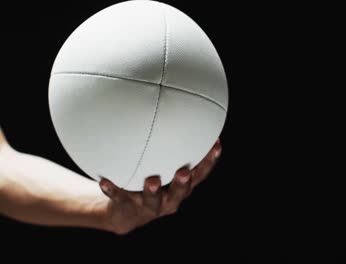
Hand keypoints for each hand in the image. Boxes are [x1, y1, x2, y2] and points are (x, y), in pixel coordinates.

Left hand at [98, 139, 221, 234]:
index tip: (216, 144)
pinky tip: (105, 181)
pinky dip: (113, 190)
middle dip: (184, 183)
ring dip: (153, 191)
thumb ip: (170, 146)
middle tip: (184, 172)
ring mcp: (149, 206)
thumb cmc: (150, 178)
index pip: (201, 174)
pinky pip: (120, 198)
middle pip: (181, 192)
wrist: (125, 212)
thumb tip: (175, 105)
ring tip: (152, 180)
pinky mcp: (128, 207)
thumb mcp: (162, 164)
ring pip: (153, 200)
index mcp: (182, 187)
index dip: (210, 160)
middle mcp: (170, 198)